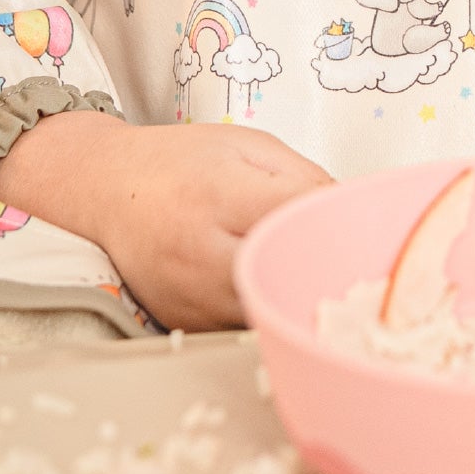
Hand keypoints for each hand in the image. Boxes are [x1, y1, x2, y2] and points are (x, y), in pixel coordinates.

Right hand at [0, 112, 330, 329]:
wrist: (103, 189)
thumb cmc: (179, 161)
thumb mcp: (249, 146)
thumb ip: (305, 178)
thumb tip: (357, 213)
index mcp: (217, 193)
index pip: (298, 216)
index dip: (342, 221)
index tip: (371, 224)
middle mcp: (198, 253)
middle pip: (288, 274)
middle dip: (328, 268)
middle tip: (360, 261)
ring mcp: (188, 297)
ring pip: (270, 312)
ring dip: (301, 297)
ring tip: (325, 279)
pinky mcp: (183, 325)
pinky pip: (244, 327)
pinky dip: (270, 314)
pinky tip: (285, 295)